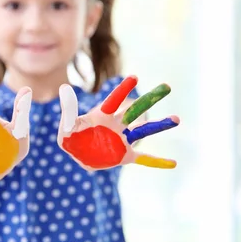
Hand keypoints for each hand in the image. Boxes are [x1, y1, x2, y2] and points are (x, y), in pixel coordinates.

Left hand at [58, 76, 178, 170]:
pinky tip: (173, 163)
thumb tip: (63, 86)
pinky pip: (144, 159)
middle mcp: (117, 125)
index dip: (123, 90)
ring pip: (144, 131)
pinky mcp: (125, 156)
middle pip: (135, 110)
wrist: (78, 155)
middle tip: (167, 87)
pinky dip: (158, 161)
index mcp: (103, 116)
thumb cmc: (72, 137)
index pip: (114, 101)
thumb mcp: (67, 125)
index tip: (134, 77)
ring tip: (177, 118)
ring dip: (160, 125)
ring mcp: (123, 140)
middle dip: (150, 99)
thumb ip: (68, 109)